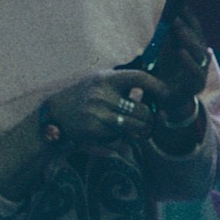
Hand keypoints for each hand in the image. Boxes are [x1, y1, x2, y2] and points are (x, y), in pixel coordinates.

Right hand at [43, 68, 166, 147]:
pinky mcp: (94, 131)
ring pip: (135, 127)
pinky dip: (125, 141)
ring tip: (141, 131)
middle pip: (142, 109)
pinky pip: (121, 140)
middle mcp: (103, 94)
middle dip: (150, 118)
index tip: (165, 94)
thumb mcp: (99, 82)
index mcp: (106, 78)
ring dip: (142, 131)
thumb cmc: (83, 96)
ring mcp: (98, 113)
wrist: (54, 114)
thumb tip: (154, 90)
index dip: (157, 86)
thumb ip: (123, 84)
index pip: (139, 78)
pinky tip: (121, 139)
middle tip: (150, 121)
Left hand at [151, 9, 210, 121]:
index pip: (195, 29)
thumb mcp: (164, 53)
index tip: (180, 3)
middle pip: (198, 38)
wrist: (166, 102)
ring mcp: (200, 71)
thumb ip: (168, 37)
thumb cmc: (165, 74)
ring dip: (187, 38)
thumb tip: (167, 15)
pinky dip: (188, 62)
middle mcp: (200, 58)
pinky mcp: (196, 86)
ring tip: (177, 26)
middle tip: (176, 13)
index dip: (189, 16)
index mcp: (194, 48)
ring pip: (198, 53)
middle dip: (188, 24)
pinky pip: (195, 72)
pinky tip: (180, 52)